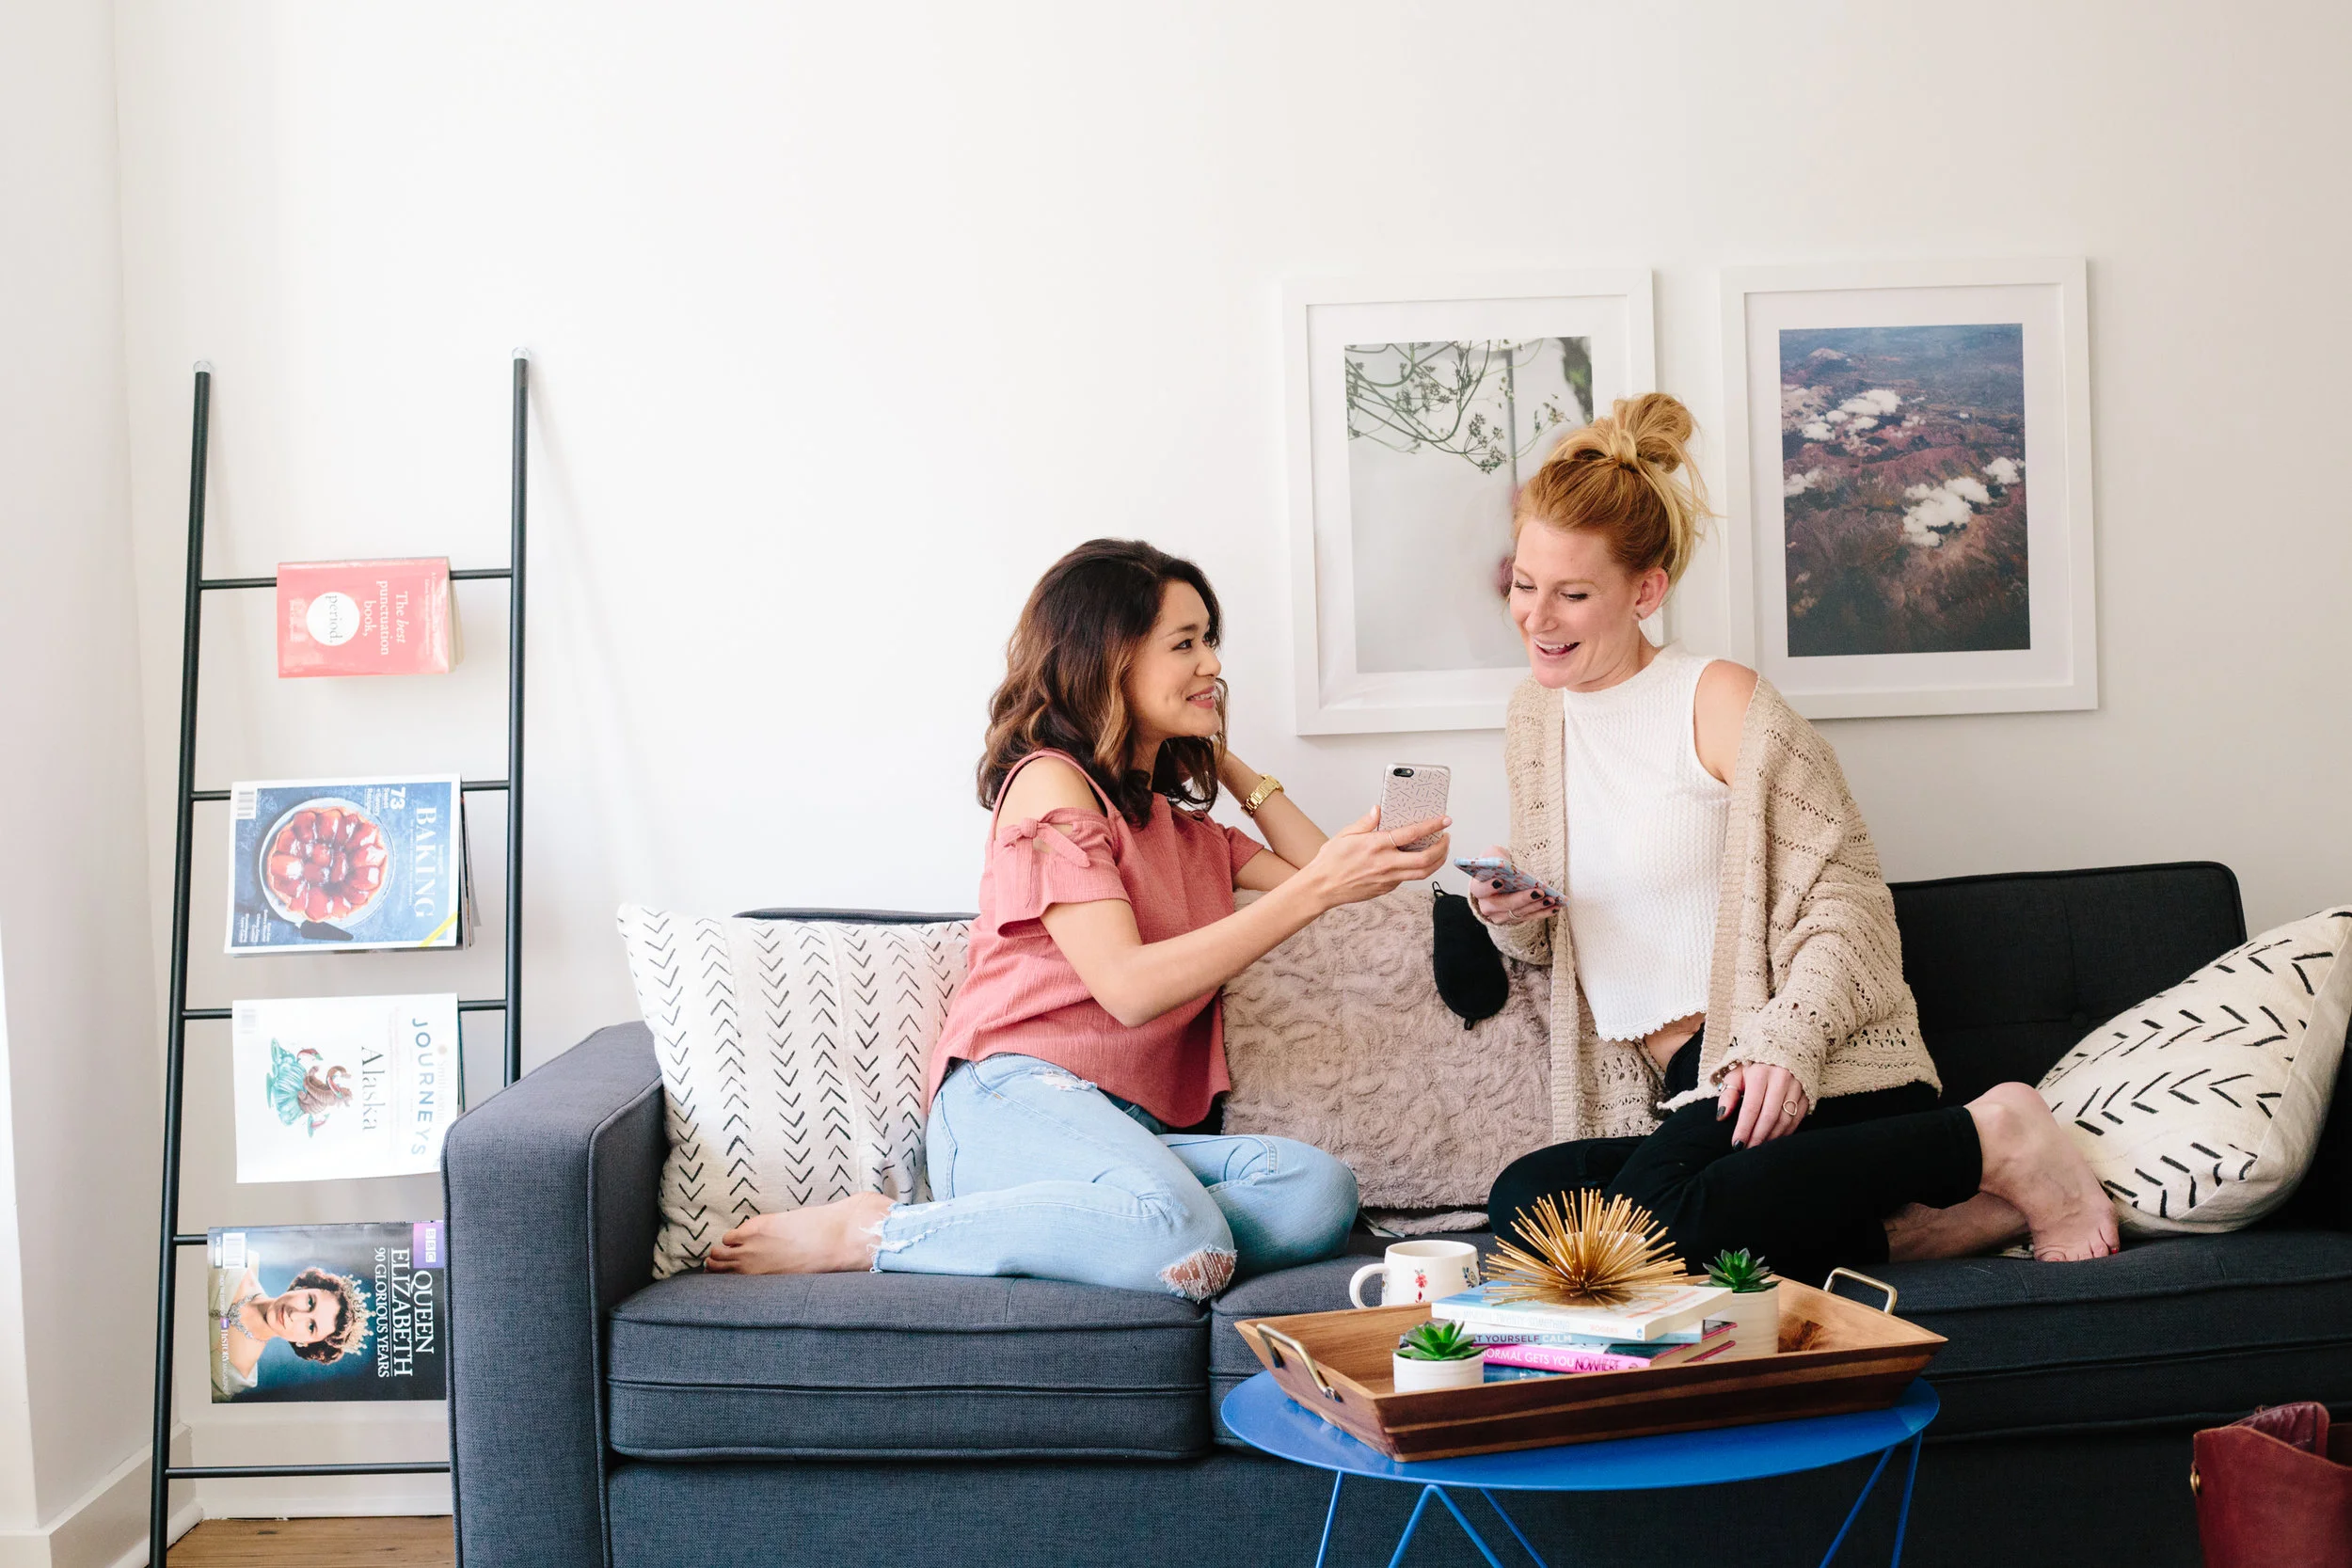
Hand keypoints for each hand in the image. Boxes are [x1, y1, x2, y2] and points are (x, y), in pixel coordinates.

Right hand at [1297, 807, 1450, 910]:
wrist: (1322, 887)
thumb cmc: (1330, 861)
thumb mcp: (1346, 834)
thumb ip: (1366, 822)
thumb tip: (1378, 810)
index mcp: (1377, 845)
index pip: (1413, 833)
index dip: (1433, 826)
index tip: (1445, 820)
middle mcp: (1386, 863)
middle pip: (1426, 859)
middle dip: (1442, 847)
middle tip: (1446, 838)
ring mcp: (1388, 879)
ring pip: (1423, 873)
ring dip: (1437, 861)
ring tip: (1440, 851)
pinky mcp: (1386, 888)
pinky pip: (1408, 879)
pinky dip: (1418, 869)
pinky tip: (1417, 861)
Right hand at [1467, 845, 1557, 925]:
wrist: (1502, 878)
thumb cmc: (1497, 866)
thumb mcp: (1493, 855)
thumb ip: (1494, 856)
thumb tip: (1500, 862)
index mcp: (1478, 888)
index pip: (1479, 890)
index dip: (1488, 887)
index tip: (1501, 881)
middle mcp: (1487, 905)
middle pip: (1501, 905)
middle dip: (1521, 899)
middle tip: (1538, 892)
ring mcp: (1500, 915)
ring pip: (1517, 913)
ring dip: (1536, 906)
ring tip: (1551, 898)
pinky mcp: (1514, 919)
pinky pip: (1529, 917)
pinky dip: (1543, 912)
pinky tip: (1554, 907)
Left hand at [1719, 1061, 1807, 1146]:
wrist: (1785, 1048)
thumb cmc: (1755, 1064)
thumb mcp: (1737, 1073)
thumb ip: (1728, 1093)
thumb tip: (1721, 1116)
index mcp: (1760, 1073)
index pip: (1751, 1108)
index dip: (1744, 1128)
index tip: (1737, 1144)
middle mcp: (1781, 1079)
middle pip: (1769, 1116)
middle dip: (1757, 1137)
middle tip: (1747, 1150)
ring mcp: (1797, 1087)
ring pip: (1785, 1120)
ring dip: (1771, 1137)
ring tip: (1759, 1148)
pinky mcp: (1808, 1094)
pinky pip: (1797, 1119)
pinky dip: (1785, 1133)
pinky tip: (1774, 1139)